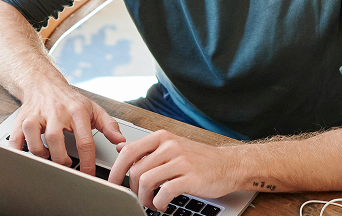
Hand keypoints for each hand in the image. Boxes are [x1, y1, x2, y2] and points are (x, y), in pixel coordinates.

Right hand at [9, 83, 124, 175]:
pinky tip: (24, 156)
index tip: (88, 177)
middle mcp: (56, 112)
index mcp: (77, 112)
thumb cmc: (70, 100)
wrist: (44, 83)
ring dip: (40, 153)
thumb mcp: (93, 109)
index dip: (87, 163)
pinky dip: (17, 151)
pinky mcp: (20, 120)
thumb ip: (109, 126)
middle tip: (66, 166)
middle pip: (56, 140)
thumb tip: (121, 142)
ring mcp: (36, 115)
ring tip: (48, 157)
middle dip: (61, 160)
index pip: (85, 141)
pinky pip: (15, 138)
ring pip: (33, 137)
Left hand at [108, 130, 242, 211]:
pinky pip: (164, 192)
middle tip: (136, 197)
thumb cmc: (199, 158)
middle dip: (131, 189)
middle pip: (135, 169)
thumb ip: (146, 148)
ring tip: (150, 203)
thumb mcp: (171, 146)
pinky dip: (159, 203)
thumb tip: (121, 147)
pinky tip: (162, 205)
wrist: (228, 165)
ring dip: (144, 198)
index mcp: (162, 137)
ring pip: (146, 181)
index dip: (117, 169)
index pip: (129, 151)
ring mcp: (181, 161)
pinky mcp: (190, 177)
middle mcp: (170, 146)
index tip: (113, 183)